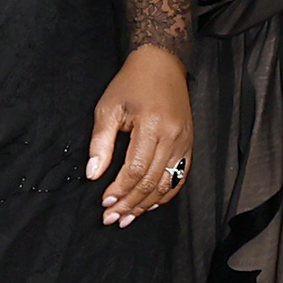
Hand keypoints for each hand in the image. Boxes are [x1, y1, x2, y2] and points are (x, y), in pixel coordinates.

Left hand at [87, 43, 192, 227]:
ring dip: (147, 204)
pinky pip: (180, 176)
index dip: (119, 190)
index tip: (105, 203)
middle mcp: (172, 136)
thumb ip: (100, 143)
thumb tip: (93, 174)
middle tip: (113, 218)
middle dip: (130, 204)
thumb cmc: (131, 84)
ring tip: (129, 217)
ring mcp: (184, 142)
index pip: (135, 170)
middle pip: (151, 181)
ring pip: (167, 183)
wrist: (161, 64)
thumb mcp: (108, 108)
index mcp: (151, 126)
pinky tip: (151, 204)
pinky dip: (166, 194)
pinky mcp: (189, 144)